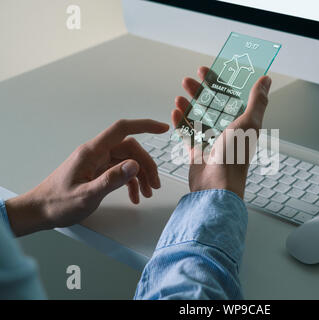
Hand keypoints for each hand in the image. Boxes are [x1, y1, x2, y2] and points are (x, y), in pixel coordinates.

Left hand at [6, 119, 168, 235]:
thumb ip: (111, 179)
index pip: (122, 129)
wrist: (39, 211)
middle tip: (155, 185)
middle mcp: (96, 153)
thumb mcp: (87, 195)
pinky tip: (135, 197)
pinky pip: (121, 171)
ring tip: (148, 193)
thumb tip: (135, 165)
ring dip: (141, 175)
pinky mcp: (98, 172)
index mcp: (92, 151)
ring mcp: (97, 162)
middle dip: (147, 165)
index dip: (144, 125)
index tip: (163, 129)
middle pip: (130, 149)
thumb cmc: (58, 203)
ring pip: (128, 161)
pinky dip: (131, 183)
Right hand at [171, 67, 271, 198]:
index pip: (227, 96)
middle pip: (210, 105)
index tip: (203, 70)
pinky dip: (180, 123)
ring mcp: (210, 141)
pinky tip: (175, 112)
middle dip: (198, 92)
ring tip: (179, 97)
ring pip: (197, 118)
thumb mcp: (249, 123)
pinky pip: (187, 133)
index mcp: (240, 123)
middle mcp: (226, 131)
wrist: (217, 185)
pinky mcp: (197, 151)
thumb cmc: (235, 156)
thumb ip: (257, 101)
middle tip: (187, 81)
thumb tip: (266, 80)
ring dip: (188, 106)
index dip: (215, 82)